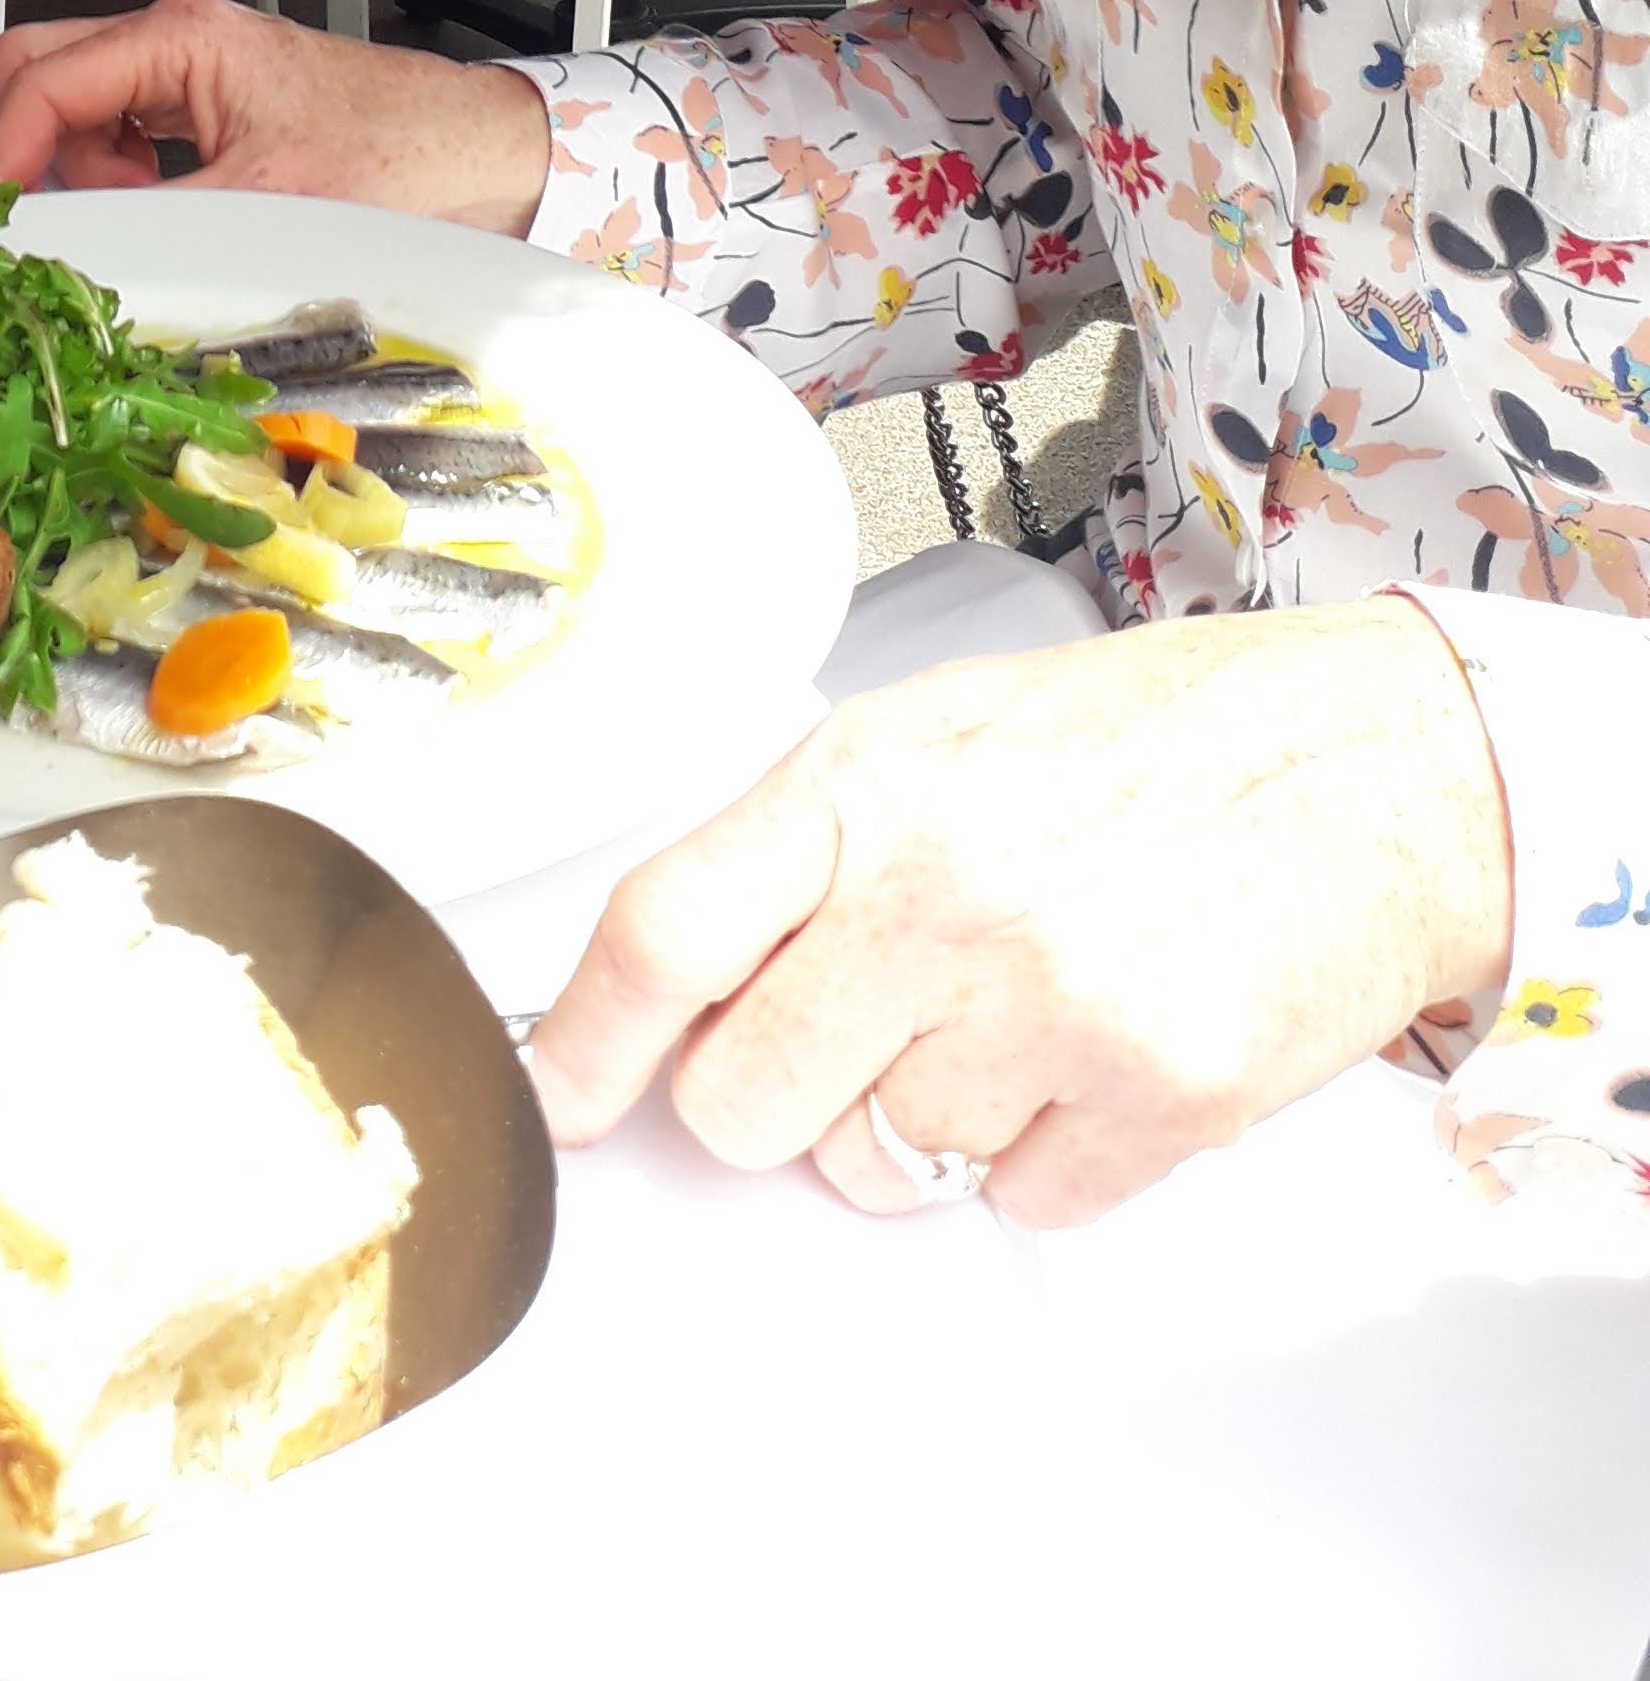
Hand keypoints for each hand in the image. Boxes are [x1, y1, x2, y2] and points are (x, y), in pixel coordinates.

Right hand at [0, 0, 554, 232]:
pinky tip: (164, 215)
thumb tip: (64, 247)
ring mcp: (193, 72)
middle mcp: (179, 41)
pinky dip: (123, 180)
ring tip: (134, 218)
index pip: (43, 81)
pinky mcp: (212, 108)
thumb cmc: (400, 155)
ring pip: (82, 109)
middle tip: (26, 221)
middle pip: (43, 74)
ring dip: (82, 171)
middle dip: (24, 150)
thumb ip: (146, 219)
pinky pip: (128, 136)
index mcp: (181, 37)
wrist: (481, 159)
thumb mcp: (258, 200)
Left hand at [528, 597, 1513, 1227]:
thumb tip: (675, 976)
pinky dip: (1038, 1155)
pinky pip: (1013, 1202)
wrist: (1370, 767)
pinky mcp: (1153, 1099)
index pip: (661, 930)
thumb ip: (804, 842)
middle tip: (854, 1031)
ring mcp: (1048, 1003)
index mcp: (864, 783)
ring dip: (917, 1121)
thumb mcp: (938, 730)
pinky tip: (1087, 1050)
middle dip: (775, 1093)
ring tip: (1007, 1010)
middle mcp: (940, 892)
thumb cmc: (1149, 741)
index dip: (586, 1038)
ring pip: (875, 1166)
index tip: (563, 1096)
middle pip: (744, 1097)